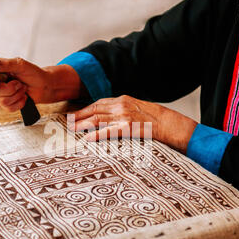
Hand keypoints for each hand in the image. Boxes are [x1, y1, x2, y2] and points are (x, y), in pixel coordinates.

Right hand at [0, 57, 82, 111]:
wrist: (44, 86)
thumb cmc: (33, 73)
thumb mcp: (21, 65)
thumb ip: (7, 64)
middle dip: (9, 88)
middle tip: (19, 83)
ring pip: (1, 101)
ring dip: (16, 95)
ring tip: (23, 88)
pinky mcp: (7, 105)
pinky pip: (8, 108)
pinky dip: (19, 103)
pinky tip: (24, 97)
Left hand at [69, 95, 197, 153]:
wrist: (170, 123)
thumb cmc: (155, 118)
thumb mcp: (137, 109)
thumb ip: (124, 110)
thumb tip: (110, 116)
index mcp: (123, 99)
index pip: (99, 103)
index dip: (85, 108)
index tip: (75, 112)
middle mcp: (121, 105)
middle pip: (95, 109)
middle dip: (80, 114)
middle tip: (68, 120)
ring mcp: (124, 116)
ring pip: (98, 118)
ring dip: (83, 124)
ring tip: (73, 128)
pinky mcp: (128, 127)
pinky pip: (108, 131)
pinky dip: (96, 134)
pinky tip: (87, 138)